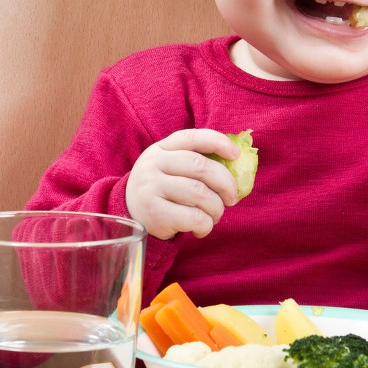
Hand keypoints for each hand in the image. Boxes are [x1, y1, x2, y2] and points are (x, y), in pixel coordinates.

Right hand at [126, 129, 242, 239]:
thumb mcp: (170, 169)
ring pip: (200, 194)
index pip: (193, 138)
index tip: (236, 155)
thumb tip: (238, 167)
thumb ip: (194, 163)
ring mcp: (151, 188)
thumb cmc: (161, 191)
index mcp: (160, 148)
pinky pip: (194, 218)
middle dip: (226, 183)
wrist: (129, 216)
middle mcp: (153, 164)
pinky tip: (201, 229)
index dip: (218, 143)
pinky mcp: (154, 213)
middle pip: (201, 167)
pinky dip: (206, 225)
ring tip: (215, 215)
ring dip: (216, 208)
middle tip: (232, 198)